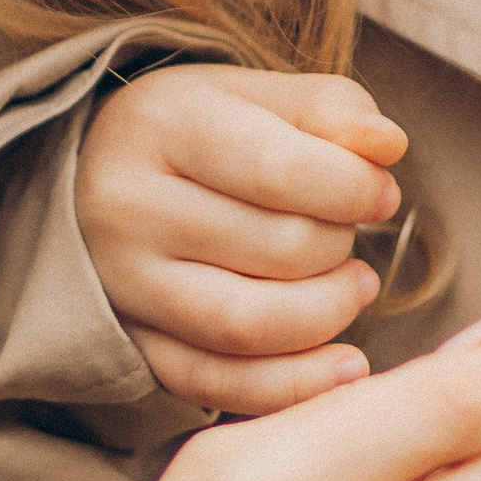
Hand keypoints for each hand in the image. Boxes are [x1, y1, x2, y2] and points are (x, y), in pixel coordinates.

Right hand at [77, 63, 408, 410]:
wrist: (93, 179)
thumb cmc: (194, 134)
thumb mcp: (253, 96)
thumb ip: (328, 109)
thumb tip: (388, 145)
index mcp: (161, 127)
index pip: (279, 170)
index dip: (354, 189)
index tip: (381, 193)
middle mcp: (129, 209)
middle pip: (276, 249)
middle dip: (340, 247)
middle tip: (348, 234)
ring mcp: (125, 286)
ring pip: (250, 325)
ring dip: (328, 314)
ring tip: (354, 287)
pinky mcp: (133, 346)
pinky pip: (220, 385)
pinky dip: (295, 385)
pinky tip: (344, 364)